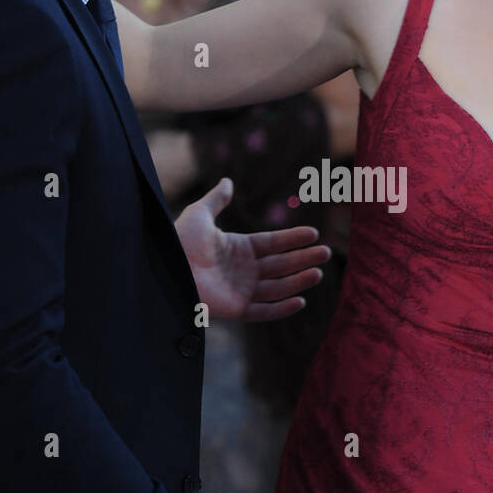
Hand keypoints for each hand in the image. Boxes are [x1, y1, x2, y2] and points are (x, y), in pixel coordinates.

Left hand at [174, 176, 329, 320]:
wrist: (167, 269)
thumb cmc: (180, 242)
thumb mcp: (199, 214)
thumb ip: (216, 199)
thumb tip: (228, 181)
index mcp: (238, 248)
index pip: (273, 244)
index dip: (293, 239)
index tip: (313, 233)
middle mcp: (244, 270)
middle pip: (281, 265)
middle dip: (303, 259)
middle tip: (326, 252)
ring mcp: (241, 290)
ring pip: (278, 287)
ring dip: (298, 281)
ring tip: (318, 272)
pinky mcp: (236, 309)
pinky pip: (264, 311)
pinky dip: (282, 309)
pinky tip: (300, 300)